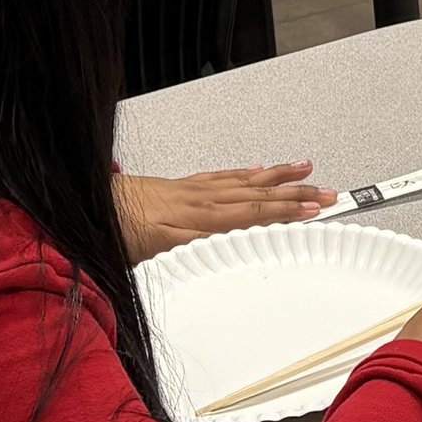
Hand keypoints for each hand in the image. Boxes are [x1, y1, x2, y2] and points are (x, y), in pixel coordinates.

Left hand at [115, 161, 327, 261]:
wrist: (91, 205)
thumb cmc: (116, 232)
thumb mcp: (153, 252)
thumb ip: (193, 249)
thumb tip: (228, 247)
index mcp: (199, 220)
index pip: (254, 214)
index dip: (287, 214)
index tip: (315, 211)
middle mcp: (202, 201)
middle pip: (259, 195)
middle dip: (297, 194)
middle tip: (329, 192)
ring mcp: (194, 191)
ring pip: (246, 181)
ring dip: (279, 177)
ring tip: (306, 168)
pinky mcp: (183, 186)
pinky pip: (223, 175)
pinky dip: (246, 172)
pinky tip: (258, 169)